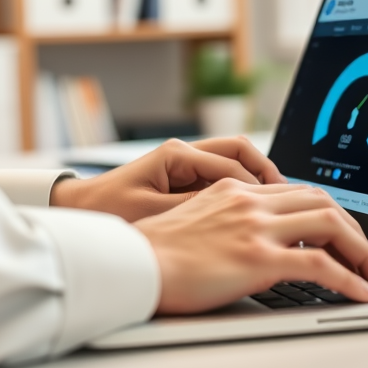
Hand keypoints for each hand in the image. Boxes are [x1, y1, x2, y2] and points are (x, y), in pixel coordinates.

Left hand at [49, 137, 285, 221]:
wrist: (78, 212)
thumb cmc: (108, 214)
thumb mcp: (152, 215)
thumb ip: (194, 210)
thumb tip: (235, 211)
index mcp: (176, 155)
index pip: (232, 165)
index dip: (258, 188)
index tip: (279, 209)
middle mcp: (184, 153)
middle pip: (240, 152)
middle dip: (266, 172)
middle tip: (288, 199)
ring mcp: (184, 164)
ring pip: (234, 163)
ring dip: (256, 182)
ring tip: (277, 208)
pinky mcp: (183, 178)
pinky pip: (222, 178)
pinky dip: (240, 192)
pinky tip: (252, 215)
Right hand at [134, 179, 367, 314]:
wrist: (132, 263)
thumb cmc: (153, 252)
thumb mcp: (193, 221)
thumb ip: (225, 221)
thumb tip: (244, 241)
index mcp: (236, 190)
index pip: (299, 192)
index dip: (330, 213)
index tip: (345, 235)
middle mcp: (251, 200)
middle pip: (324, 203)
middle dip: (357, 231)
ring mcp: (257, 227)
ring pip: (332, 225)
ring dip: (364, 253)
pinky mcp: (258, 257)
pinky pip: (321, 264)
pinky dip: (351, 278)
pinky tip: (362, 293)